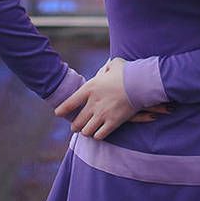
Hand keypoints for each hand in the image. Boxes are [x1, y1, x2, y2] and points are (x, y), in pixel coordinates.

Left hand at [54, 57, 169, 139]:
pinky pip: (99, 135)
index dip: (62, 110)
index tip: (58, 113)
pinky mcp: (113, 123)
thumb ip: (107, 68)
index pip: (69, 103)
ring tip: (88, 129)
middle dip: (75, 125)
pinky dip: (98, 135)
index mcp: (90, 88)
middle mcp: (93, 103)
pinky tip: (100, 132)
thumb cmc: (128, 72)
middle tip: (76, 126)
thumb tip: (106, 69)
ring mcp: (103, 114)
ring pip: (86, 131)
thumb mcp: (115, 64)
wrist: (141, 83)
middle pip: (76, 122)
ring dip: (87, 131)